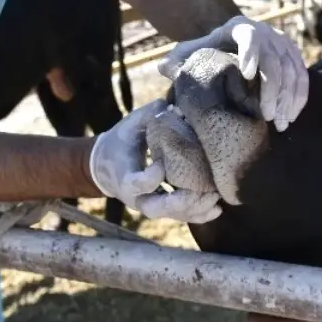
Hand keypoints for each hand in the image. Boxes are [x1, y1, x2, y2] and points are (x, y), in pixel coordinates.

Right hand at [89, 100, 221, 223]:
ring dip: (195, 209)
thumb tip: (171, 104)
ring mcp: (149, 206)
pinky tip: (216, 210)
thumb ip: (148, 115)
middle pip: (158, 208)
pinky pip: (179, 217)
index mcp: (125, 178)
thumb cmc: (120, 142)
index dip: (150, 179)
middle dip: (182, 202)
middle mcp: (137, 198)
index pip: (137, 184)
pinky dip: (198, 215)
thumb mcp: (129, 126)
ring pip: (172, 216)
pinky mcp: (160, 208)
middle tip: (204, 190)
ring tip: (215, 198)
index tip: (161, 166)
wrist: (106, 167)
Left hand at [159, 16, 308, 130]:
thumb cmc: (208, 50)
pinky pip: (302, 76)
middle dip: (273, 89)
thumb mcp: (192, 51)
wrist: (230, 42)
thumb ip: (179, 60)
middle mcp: (266, 32)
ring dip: (288, 98)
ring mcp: (283, 44)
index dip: (251, 53)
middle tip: (266, 116)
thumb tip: (163, 68)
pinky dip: (298, 97)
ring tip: (279, 124)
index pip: (250, 37)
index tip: (247, 74)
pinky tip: (290, 116)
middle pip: (275, 59)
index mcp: (239, 27)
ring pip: (293, 70)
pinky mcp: (293, 57)